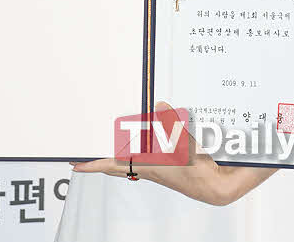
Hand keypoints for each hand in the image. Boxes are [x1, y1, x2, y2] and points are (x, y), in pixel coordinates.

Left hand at [69, 101, 279, 205]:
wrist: (217, 188)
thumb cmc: (199, 173)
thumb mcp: (186, 145)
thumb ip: (172, 124)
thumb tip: (159, 104)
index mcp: (149, 166)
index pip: (114, 165)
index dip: (94, 165)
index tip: (76, 164)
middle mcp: (151, 167)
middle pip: (120, 163)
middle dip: (104, 158)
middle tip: (87, 154)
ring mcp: (160, 167)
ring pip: (136, 157)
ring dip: (125, 149)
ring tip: (114, 140)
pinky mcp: (171, 164)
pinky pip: (152, 152)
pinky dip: (147, 143)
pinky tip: (151, 135)